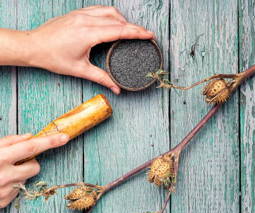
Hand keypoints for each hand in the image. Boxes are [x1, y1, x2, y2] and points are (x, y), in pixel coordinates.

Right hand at [0, 133, 68, 208]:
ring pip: (26, 179)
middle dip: (30, 162)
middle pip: (35, 167)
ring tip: (0, 174)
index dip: (49, 142)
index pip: (31, 147)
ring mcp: (5, 191)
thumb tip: (29, 137)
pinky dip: (11, 186)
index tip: (64, 137)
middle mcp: (4, 175)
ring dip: (19, 175)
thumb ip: (8, 141)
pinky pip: (16, 191)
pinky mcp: (3, 203)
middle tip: (16, 161)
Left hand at [27, 5, 154, 93]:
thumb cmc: (53, 57)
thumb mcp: (80, 70)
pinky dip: (110, 15)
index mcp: (88, 33)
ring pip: (109, 11)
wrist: (34, 46)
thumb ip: (101, 78)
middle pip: (117, 19)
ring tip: (131, 30)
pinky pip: (99, 10)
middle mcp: (86, 20)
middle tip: (144, 35)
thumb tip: (116, 89)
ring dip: (123, 19)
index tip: (149, 35)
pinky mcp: (77, 13)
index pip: (119, 30)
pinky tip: (113, 23)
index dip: (136, 32)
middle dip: (133, 26)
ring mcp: (81, 14)